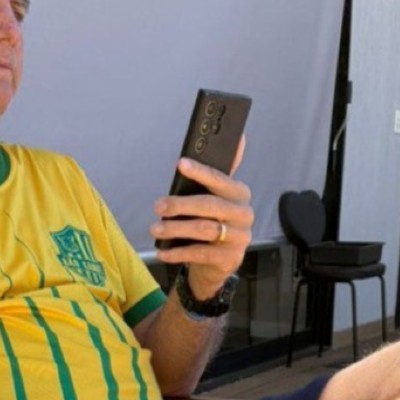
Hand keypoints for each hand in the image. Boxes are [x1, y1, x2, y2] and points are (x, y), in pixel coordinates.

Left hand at [151, 135, 253, 298]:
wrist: (219, 262)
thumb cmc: (213, 221)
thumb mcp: (215, 197)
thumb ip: (217, 173)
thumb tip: (238, 137)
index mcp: (239, 193)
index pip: (220, 179)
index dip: (201, 172)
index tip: (180, 164)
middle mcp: (244, 214)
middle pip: (210, 205)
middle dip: (181, 204)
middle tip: (158, 206)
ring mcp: (240, 237)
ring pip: (205, 229)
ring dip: (176, 228)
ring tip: (156, 228)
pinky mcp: (231, 258)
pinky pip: (202, 253)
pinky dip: (179, 252)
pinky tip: (164, 251)